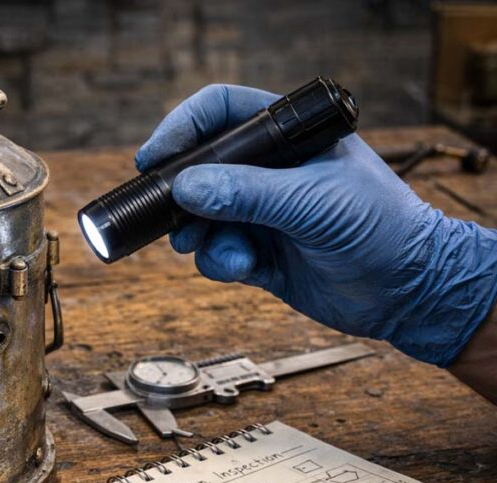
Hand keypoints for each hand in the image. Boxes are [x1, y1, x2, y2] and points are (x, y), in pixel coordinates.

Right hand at [136, 84, 496, 366]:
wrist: (408, 290)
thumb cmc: (380, 227)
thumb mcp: (311, 202)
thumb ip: (246, 193)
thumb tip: (186, 186)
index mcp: (290, 135)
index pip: (223, 112)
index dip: (184, 127)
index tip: (154, 157)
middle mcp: (271, 169)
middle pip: (201, 167)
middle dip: (181, 193)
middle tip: (166, 213)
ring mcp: (262, 211)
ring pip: (202, 216)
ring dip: (198, 234)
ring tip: (208, 246)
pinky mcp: (258, 252)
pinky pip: (217, 251)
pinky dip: (220, 261)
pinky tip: (243, 267)